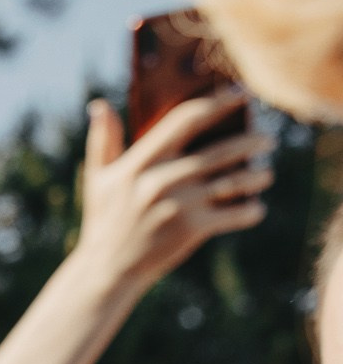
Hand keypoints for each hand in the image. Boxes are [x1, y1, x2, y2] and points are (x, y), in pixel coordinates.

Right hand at [68, 92, 272, 294]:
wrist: (106, 269)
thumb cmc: (104, 220)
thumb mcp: (97, 179)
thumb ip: (103, 140)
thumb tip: (99, 105)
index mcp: (140, 162)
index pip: (186, 119)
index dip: (218, 102)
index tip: (242, 94)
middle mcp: (162, 179)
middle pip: (224, 149)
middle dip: (254, 140)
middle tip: (267, 139)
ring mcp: (179, 205)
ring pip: (237, 180)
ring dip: (259, 175)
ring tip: (265, 173)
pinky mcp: (192, 229)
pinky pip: (237, 213)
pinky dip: (252, 210)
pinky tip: (255, 208)